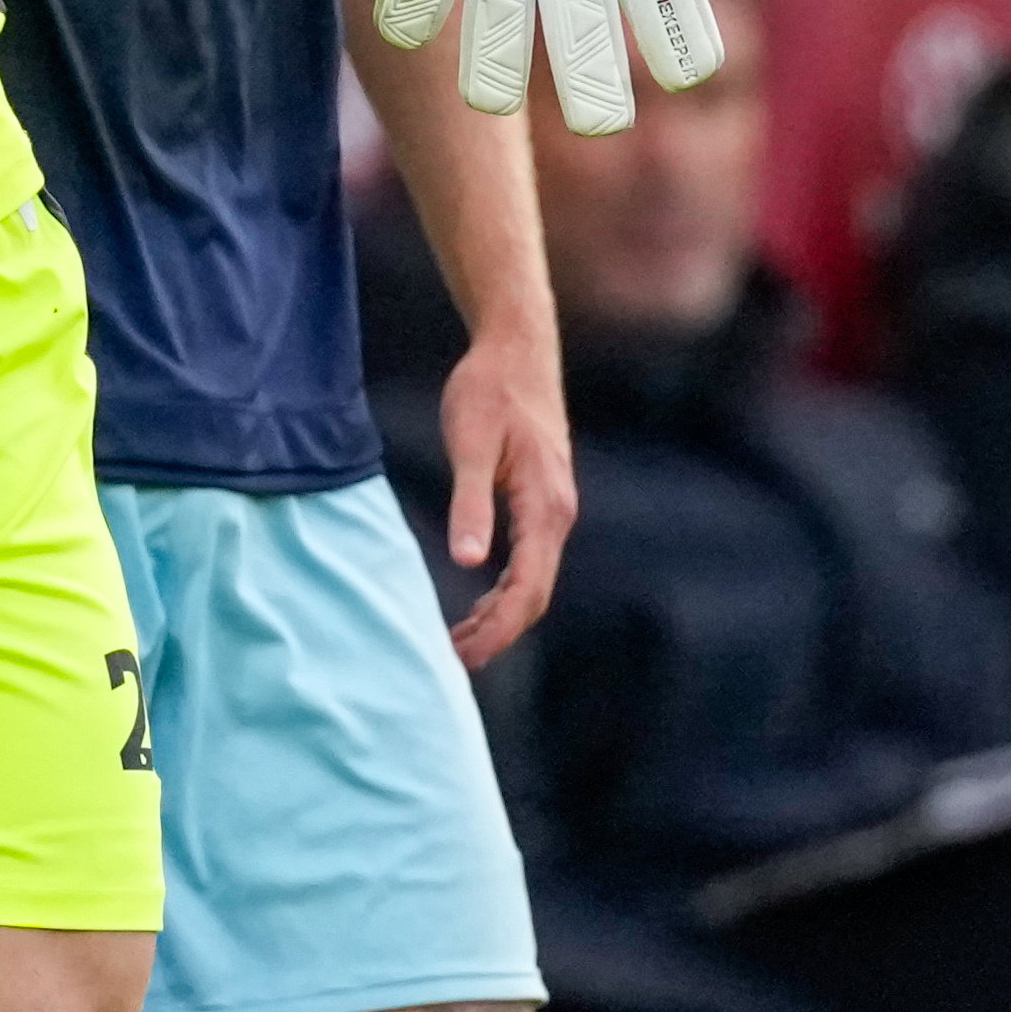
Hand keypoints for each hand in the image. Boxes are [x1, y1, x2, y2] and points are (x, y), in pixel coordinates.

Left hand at [436, 331, 575, 664]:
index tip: (462, 656)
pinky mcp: (543, 500)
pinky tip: (477, 603)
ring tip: (459, 642)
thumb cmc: (489, 391)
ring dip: (500, 616)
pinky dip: (504, 590)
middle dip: (498, 633)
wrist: (517, 349)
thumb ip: (470, 504)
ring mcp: (554, 508)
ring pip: (534, 580)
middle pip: (535, 594)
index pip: (527, 588)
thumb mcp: (470, 445)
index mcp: (544, 507)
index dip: (497, 630)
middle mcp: (558, 514)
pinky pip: (530, 560)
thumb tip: (467, 563)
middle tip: (452, 662)